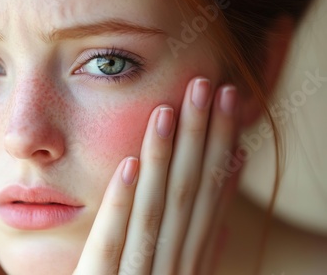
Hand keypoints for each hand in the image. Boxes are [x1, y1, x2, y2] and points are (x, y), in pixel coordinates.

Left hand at [73, 77, 239, 274]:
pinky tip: (126, 163)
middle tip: (210, 87)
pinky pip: (111, 245)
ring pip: (155, 213)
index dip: (223, 155)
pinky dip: (121, 204)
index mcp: (187, 269)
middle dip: (202, 141)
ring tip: (169, 110)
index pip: (210, 205)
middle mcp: (172, 273)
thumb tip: (220, 231)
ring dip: (164, 160)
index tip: (232, 113)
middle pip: (188, 198)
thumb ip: (194, 262)